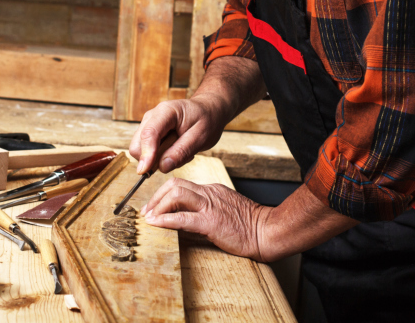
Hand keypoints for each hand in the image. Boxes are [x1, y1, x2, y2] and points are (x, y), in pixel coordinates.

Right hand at [129, 55, 266, 174]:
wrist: (208, 111)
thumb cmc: (207, 120)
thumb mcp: (201, 137)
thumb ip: (181, 151)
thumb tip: (162, 167)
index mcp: (166, 111)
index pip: (149, 134)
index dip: (146, 154)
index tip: (144, 172)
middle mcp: (152, 116)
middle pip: (137, 145)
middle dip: (153, 159)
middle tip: (179, 157)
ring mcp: (148, 124)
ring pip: (140, 150)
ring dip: (159, 158)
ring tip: (180, 151)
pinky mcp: (149, 133)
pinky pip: (147, 152)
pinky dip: (160, 157)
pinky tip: (176, 149)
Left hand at [142, 178, 270, 260]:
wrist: (267, 231)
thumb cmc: (248, 225)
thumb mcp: (224, 208)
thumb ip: (206, 207)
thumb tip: (184, 215)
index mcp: (211, 190)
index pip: (181, 184)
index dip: (163, 194)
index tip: (154, 206)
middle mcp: (209, 193)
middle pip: (175, 185)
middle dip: (156, 197)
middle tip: (147, 211)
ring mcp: (210, 206)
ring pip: (177, 194)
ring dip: (158, 206)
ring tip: (150, 218)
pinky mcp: (211, 222)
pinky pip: (184, 217)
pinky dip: (166, 219)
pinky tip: (157, 224)